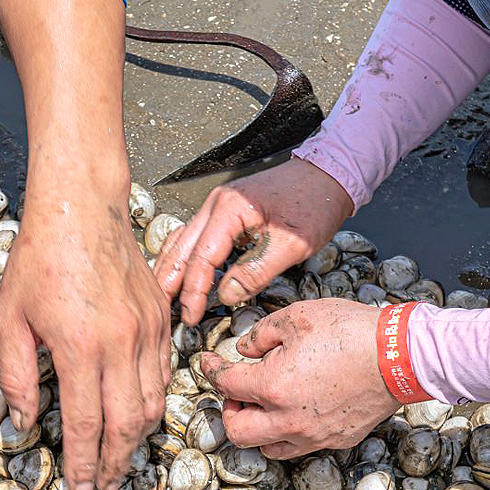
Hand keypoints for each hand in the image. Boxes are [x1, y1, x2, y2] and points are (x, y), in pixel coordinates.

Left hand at [0, 0, 170, 489]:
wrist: (83, 209)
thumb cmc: (37, 262)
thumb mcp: (10, 320)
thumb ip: (17, 376)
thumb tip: (24, 422)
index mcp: (79, 349)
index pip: (84, 424)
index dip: (82, 464)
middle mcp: (121, 346)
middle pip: (125, 425)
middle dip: (113, 463)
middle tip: (103, 487)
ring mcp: (148, 333)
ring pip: (152, 405)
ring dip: (136, 441)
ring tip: (119, 461)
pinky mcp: (162, 319)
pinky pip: (164, 375)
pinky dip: (154, 405)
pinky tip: (138, 418)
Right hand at [154, 157, 352, 324]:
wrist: (328, 174)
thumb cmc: (314, 203)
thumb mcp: (292, 244)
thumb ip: (257, 270)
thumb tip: (227, 295)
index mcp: (229, 210)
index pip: (201, 257)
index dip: (194, 291)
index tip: (191, 316)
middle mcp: (216, 205)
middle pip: (180, 249)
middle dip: (169, 283)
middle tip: (161, 311)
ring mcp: (217, 207)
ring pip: (181, 242)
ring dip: (170, 270)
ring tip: (161, 297)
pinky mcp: (224, 213)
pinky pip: (193, 237)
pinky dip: (182, 258)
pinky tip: (177, 273)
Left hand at [200, 299, 397, 457]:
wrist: (402, 355)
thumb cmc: (351, 331)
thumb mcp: (297, 316)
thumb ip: (261, 334)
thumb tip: (244, 349)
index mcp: (272, 387)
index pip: (225, 385)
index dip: (211, 370)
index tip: (208, 362)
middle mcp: (288, 420)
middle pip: (237, 432)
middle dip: (229, 411)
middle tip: (236, 392)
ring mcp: (313, 435)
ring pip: (266, 447)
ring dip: (256, 428)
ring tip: (263, 405)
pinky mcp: (335, 440)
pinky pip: (299, 447)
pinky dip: (286, 433)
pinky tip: (293, 412)